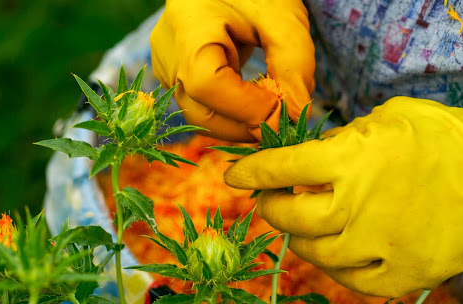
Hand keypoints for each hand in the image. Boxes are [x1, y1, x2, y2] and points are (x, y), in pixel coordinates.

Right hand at [150, 0, 314, 141]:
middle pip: (199, 111)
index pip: (208, 85)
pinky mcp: (174, 76)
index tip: (284, 112)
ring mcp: (167, 67)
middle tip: (282, 122)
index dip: (247, 108)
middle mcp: (167, 53)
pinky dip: (229, 113)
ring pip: (198, 115)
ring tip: (269, 112)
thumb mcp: (282, 18)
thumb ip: (294, 65)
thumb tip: (296, 115)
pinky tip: (253, 102)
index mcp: (188, 28)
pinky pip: (199, 106)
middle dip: (244, 126)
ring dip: (237, 123)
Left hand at [224, 96, 462, 296]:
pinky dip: (334, 267)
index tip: (235, 175)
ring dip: (298, 238)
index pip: (281, 167)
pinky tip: (335, 253)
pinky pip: (350, 280)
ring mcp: (377, 244)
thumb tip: (313, 157)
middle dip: (269, 208)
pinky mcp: (402, 273)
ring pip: (313, 252)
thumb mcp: (387, 119)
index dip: (252, 171)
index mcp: (350, 159)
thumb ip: (344, 140)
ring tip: (300, 226)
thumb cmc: (444, 137)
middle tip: (270, 201)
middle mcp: (356, 205)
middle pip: (288, 218)